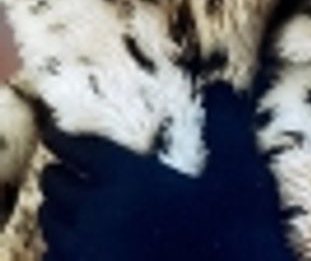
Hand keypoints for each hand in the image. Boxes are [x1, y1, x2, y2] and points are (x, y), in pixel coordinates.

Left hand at [39, 82, 295, 260]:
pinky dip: (57, 249)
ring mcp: (89, 254)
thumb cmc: (235, 232)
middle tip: (51, 167)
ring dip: (53, 212)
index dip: (62, 138)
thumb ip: (226, 126)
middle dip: (55, 173)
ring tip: (55, 206)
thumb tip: (220, 86)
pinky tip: (69, 249)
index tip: (50, 133)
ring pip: (52, 225)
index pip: (80, 147)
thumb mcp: (240, 171)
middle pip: (58, 185)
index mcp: (131, 176)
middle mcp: (101, 212)